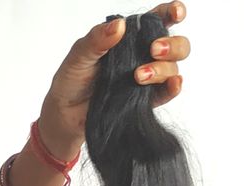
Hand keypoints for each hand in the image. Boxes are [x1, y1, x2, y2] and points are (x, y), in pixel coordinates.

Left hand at [37, 2, 190, 159]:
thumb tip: (119, 25)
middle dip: (172, 45)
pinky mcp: (146, 102)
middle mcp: (144, 55)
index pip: (158, 19)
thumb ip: (98, 38)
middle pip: (177, 44)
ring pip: (173, 68)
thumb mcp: (80, 54)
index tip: (176, 13)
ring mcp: (148, 79)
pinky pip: (167, 93)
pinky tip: (172, 84)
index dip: (172, 12)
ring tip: (138, 76)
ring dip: (162, 69)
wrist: (66, 115)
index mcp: (131, 36)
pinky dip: (173, 88)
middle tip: (153, 49)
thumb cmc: (72, 79)